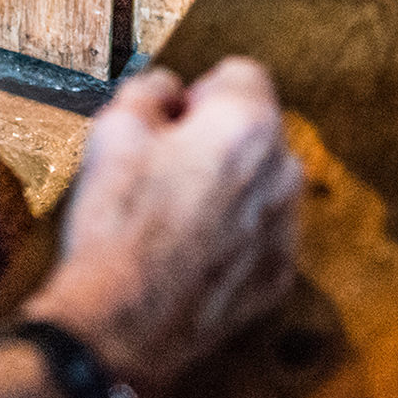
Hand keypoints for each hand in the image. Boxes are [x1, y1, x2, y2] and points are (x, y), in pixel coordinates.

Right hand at [19, 59, 302, 397]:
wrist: (121, 324)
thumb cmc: (116, 227)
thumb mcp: (113, 131)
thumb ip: (150, 90)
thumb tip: (167, 89)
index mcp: (245, 125)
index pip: (243, 73)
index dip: (201, 89)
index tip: (176, 115)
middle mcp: (280, 171)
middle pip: (258, 127)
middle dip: (219, 135)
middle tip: (169, 163)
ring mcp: (285, 227)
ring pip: (264, 180)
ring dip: (232, 183)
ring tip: (177, 210)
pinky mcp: (277, 273)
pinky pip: (263, 231)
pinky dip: (237, 232)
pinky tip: (192, 248)